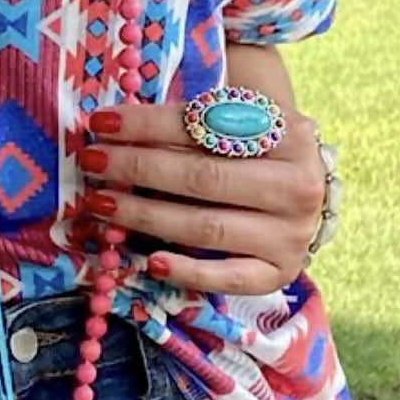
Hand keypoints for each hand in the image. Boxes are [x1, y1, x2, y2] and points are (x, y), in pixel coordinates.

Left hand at [79, 104, 325, 294]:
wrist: (307, 197)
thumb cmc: (259, 153)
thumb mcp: (240, 125)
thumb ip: (192, 125)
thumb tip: (116, 129)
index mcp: (290, 135)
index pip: (207, 126)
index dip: (148, 123)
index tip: (101, 122)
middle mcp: (299, 186)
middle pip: (203, 178)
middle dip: (138, 168)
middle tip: (92, 161)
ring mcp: (292, 234)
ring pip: (206, 227)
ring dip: (145, 215)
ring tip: (101, 203)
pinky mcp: (282, 273)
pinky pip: (228, 278)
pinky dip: (187, 271)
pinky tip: (149, 261)